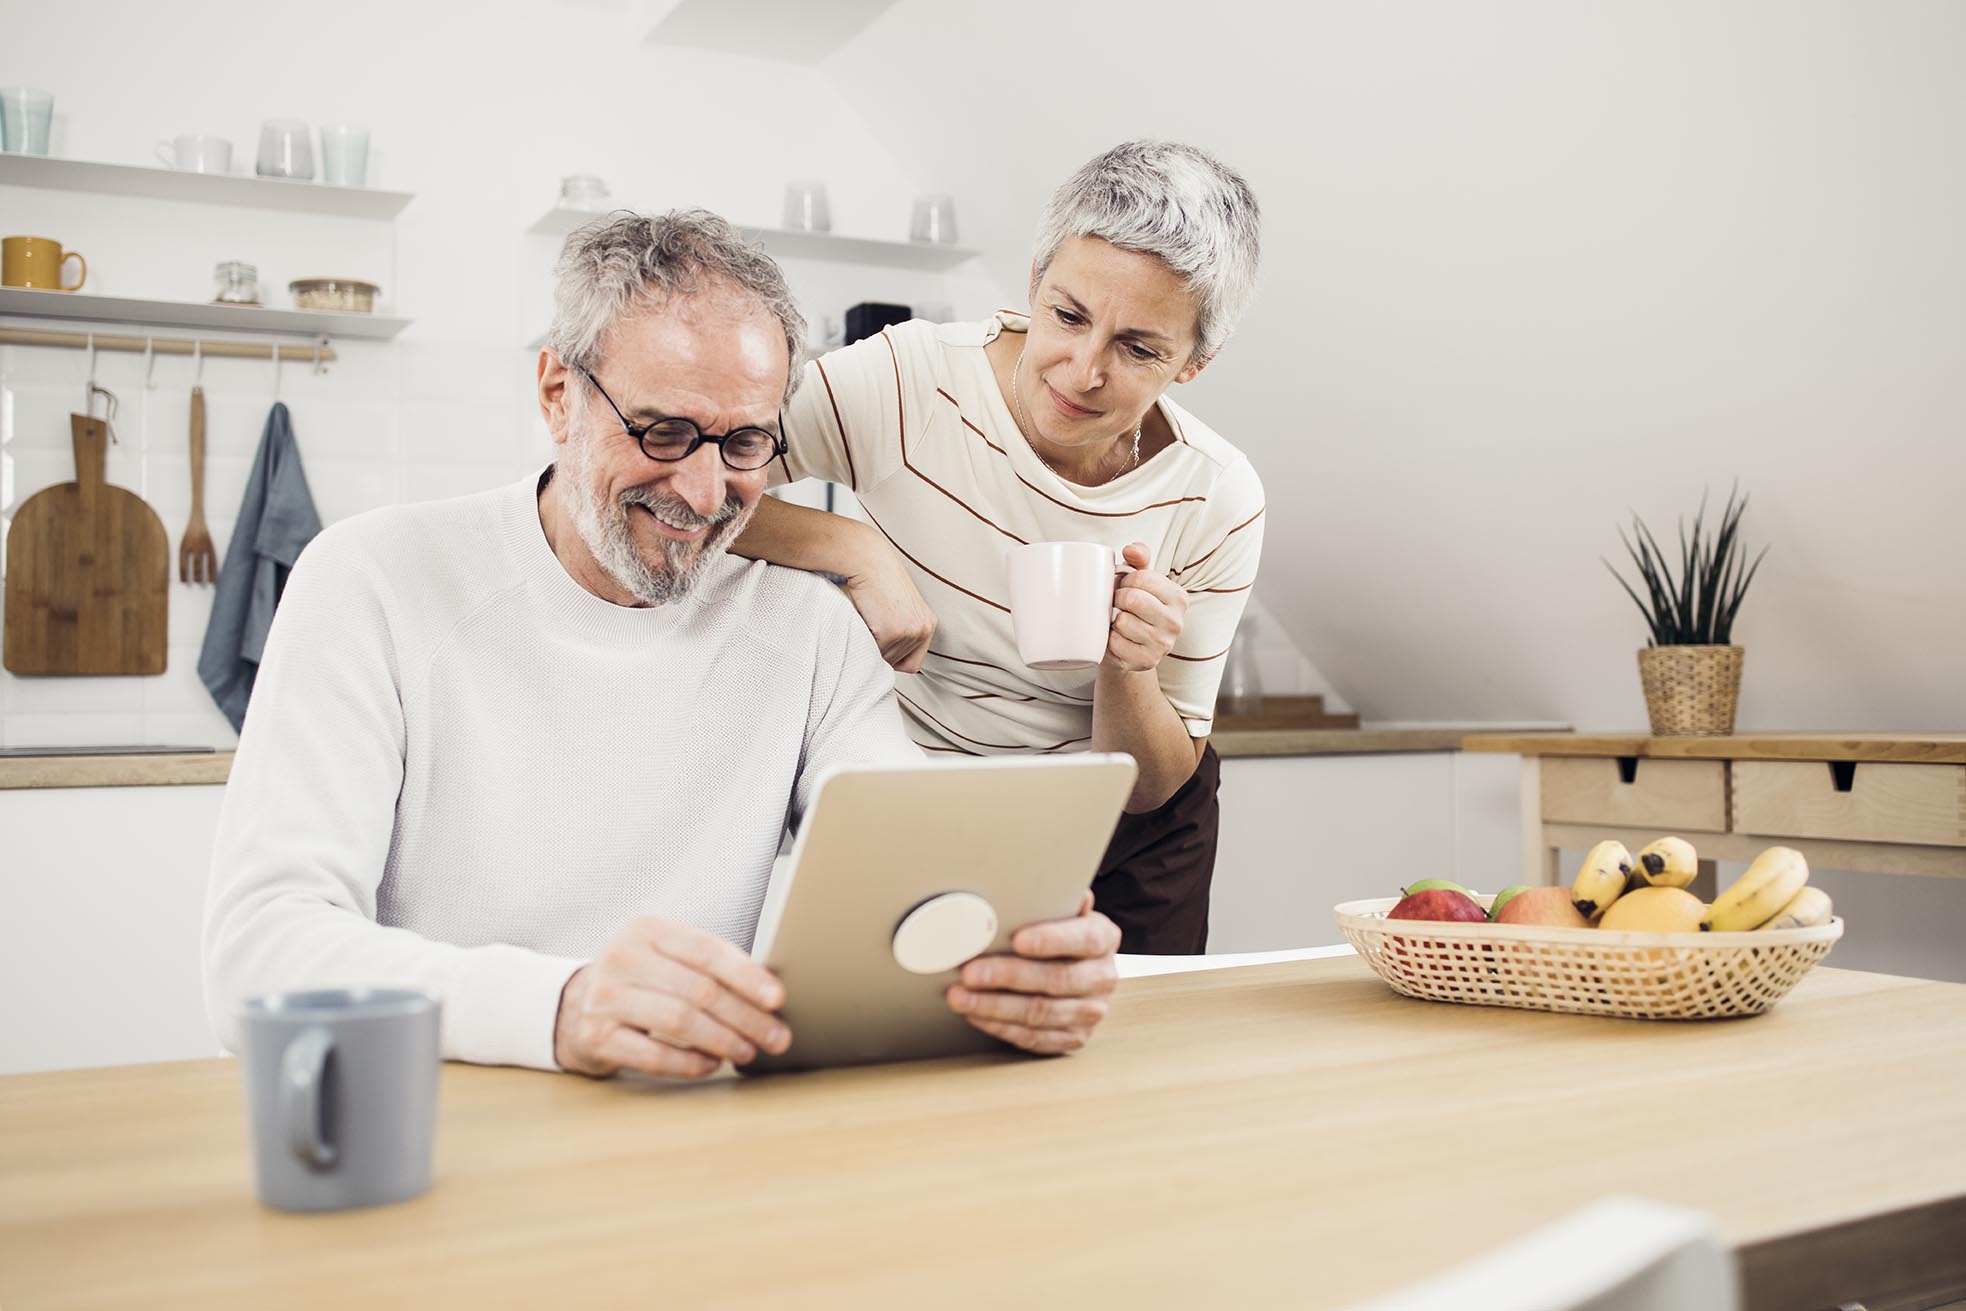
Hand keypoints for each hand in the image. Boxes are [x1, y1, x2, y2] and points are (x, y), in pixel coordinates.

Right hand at [553, 917, 791, 1077]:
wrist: (573, 1007)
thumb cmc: (640, 982)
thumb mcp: (665, 957)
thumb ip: (708, 967)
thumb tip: (768, 995)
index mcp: (647, 930)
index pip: (708, 951)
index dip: (748, 976)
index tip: (778, 999)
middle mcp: (622, 958)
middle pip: (699, 990)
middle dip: (746, 1017)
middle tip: (776, 1037)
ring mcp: (604, 997)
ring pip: (680, 1021)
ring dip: (724, 1040)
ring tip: (748, 1051)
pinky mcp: (596, 1036)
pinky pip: (654, 1055)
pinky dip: (691, 1062)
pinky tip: (712, 1063)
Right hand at [844, 544, 936, 672]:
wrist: (868, 560)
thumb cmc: (877, 580)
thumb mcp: (899, 610)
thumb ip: (900, 633)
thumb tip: (884, 660)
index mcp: (928, 624)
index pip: (913, 663)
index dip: (894, 658)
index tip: (881, 644)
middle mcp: (924, 629)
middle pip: (897, 663)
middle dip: (880, 652)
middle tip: (870, 628)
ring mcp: (910, 631)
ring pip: (884, 659)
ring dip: (871, 646)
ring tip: (867, 621)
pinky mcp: (893, 632)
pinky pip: (872, 652)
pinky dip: (862, 641)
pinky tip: (863, 619)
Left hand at [944, 891, 1120, 1053]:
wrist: (1077, 971)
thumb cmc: (1058, 934)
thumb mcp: (1061, 912)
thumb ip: (1055, 899)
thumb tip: (1050, 879)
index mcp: (1104, 937)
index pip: (1083, 938)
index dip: (1051, 940)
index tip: (1017, 939)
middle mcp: (1104, 976)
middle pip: (1056, 979)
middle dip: (1007, 976)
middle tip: (969, 971)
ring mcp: (1091, 1011)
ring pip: (1041, 1013)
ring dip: (994, 1006)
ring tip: (960, 996)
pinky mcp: (1075, 1038)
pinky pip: (1035, 1038)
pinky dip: (1001, 1027)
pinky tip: (976, 1015)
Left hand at [1105, 542, 1187, 673]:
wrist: (1129, 647)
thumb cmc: (1134, 608)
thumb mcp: (1139, 579)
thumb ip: (1139, 557)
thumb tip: (1129, 550)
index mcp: (1179, 597)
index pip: (1140, 578)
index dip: (1123, 580)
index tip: (1123, 587)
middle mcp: (1176, 622)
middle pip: (1132, 599)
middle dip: (1116, 599)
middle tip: (1116, 604)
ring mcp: (1163, 644)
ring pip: (1123, 622)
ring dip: (1112, 620)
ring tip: (1117, 621)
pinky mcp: (1147, 661)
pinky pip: (1116, 644)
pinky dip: (1109, 640)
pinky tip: (1116, 638)